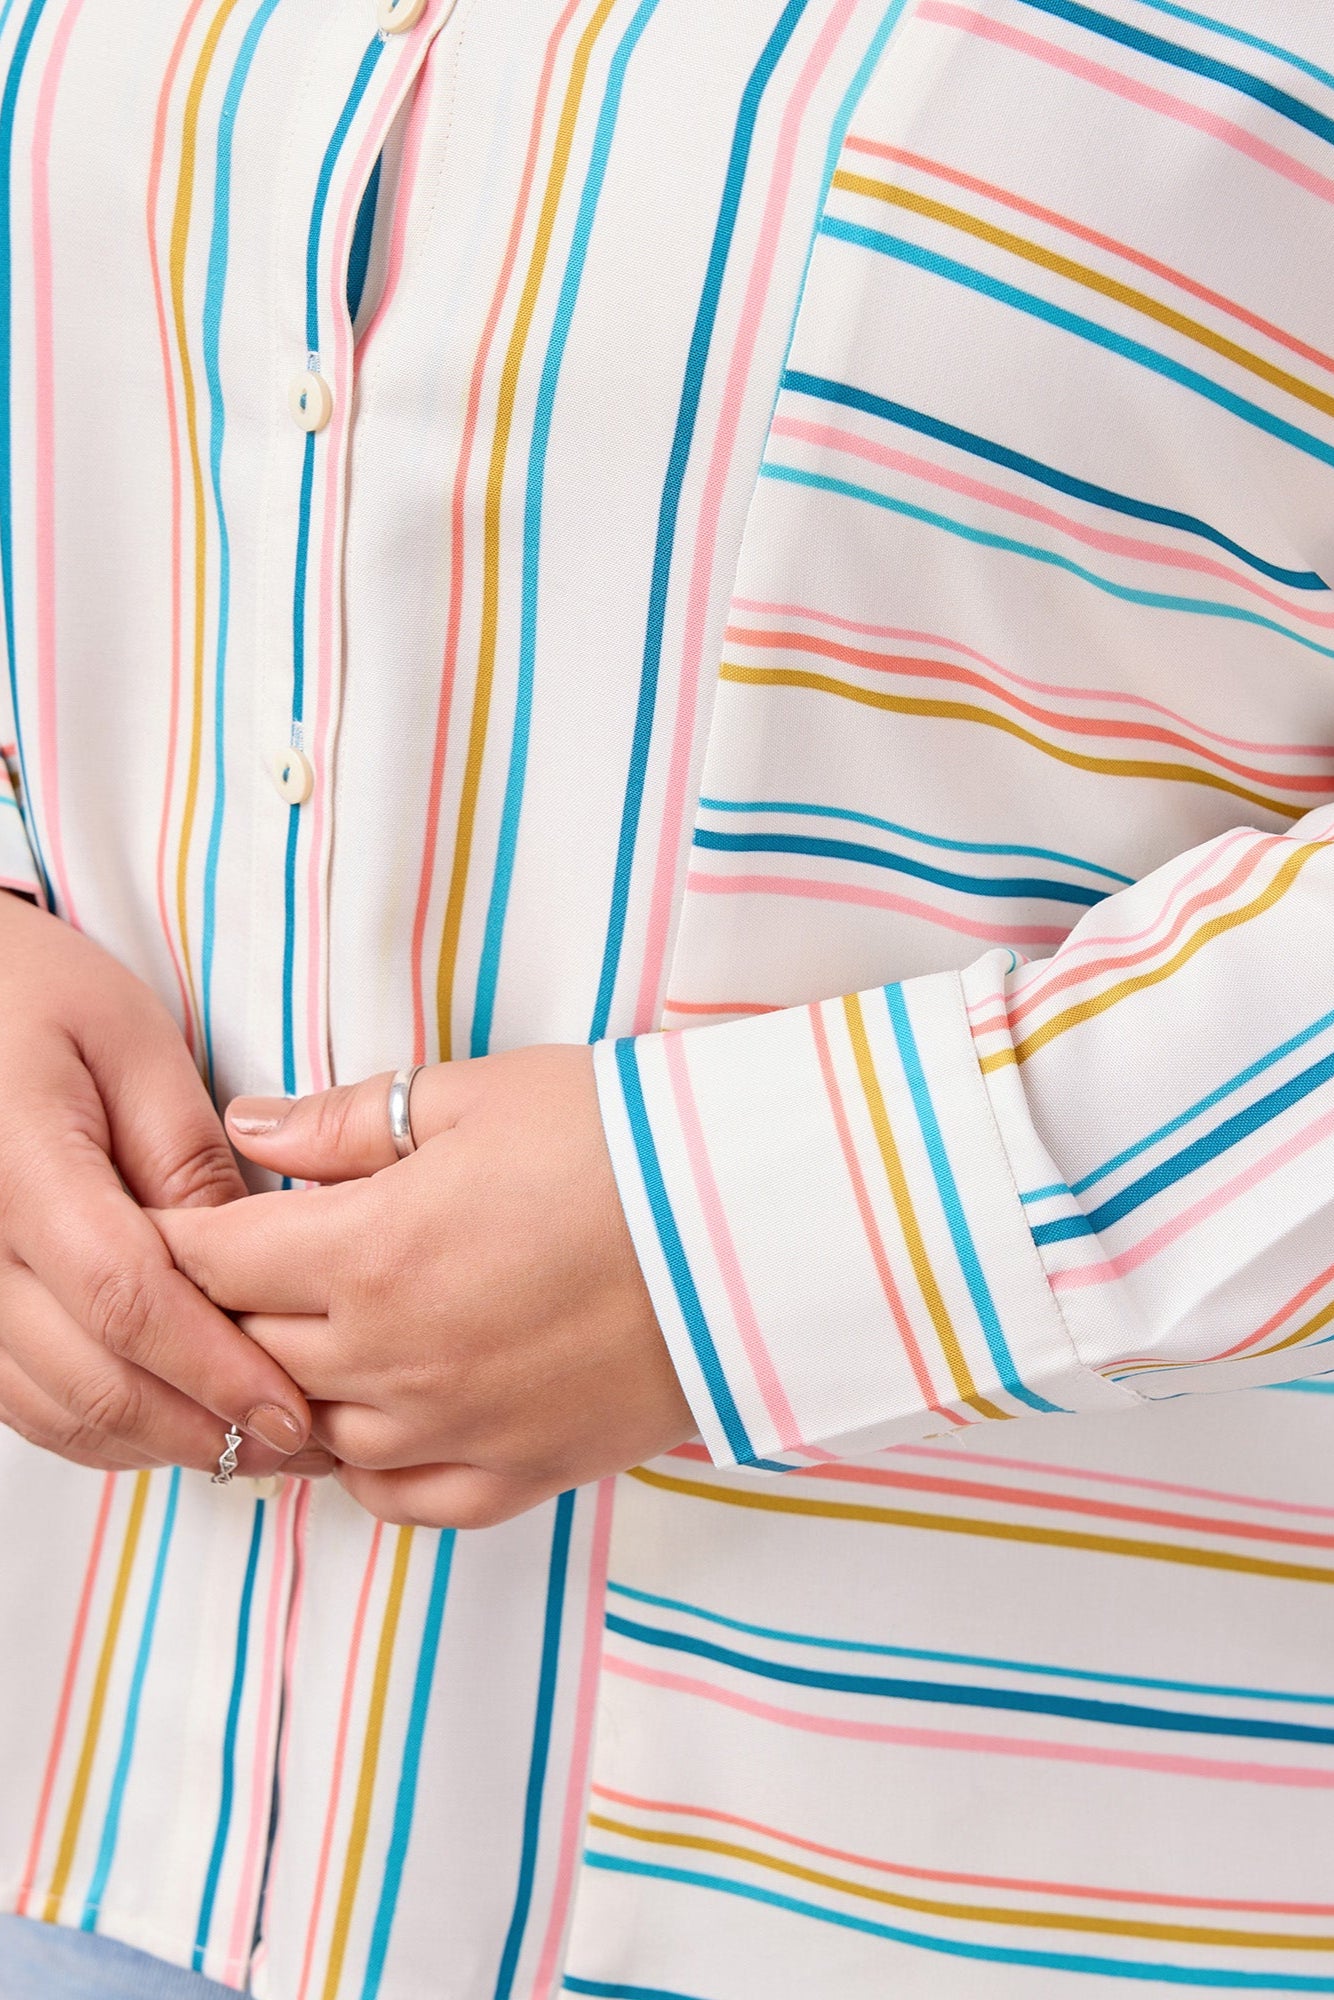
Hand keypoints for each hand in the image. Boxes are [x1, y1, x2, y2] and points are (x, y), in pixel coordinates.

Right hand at [0, 891, 328, 1476]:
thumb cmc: (35, 996)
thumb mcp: (131, 1041)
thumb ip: (186, 1157)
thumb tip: (251, 1264)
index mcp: (16, 1162)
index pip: (124, 1298)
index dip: (214, 1367)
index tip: (295, 1409)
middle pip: (89, 1377)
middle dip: (204, 1428)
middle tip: (303, 1448)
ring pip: (53, 1409)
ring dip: (160, 1443)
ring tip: (259, 1447)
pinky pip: (23, 1400)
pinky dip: (105, 1425)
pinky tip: (180, 1421)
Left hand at [153, 1046, 694, 1527]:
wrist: (759, 1224)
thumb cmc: (623, 1139)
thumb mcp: (474, 1097)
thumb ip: (342, 1124)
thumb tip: (247, 1126)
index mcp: (371, 1253)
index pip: (212, 1262)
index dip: (175, 1238)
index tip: (170, 1223)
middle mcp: (393, 1358)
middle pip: (247, 1352)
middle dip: (225, 1310)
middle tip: (236, 1275)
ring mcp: (456, 1428)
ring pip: (312, 1434)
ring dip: (293, 1386)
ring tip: (310, 1338)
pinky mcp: (521, 1472)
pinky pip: (400, 1498)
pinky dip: (369, 1464)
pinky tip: (380, 1419)